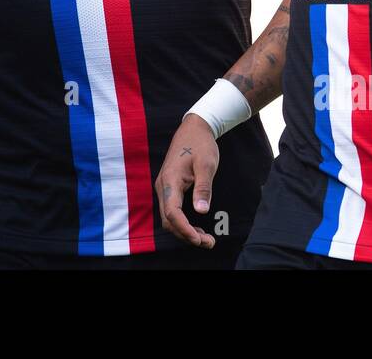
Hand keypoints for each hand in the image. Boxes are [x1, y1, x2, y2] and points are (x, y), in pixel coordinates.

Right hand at [155, 114, 220, 248]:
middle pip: (168, 219)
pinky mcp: (169, 187)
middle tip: (209, 243)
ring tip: (206, 239)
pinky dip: (183, 222)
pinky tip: (198, 226)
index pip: (172, 213)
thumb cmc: (201, 144)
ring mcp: (164, 186)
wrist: (194, 128)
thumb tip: (202, 211)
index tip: (200, 239)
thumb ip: (203, 188)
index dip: (185, 229)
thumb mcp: (207, 164)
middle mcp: (163, 185)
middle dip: (186, 234)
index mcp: (170, 180)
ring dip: (185, 230)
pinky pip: (172, 210)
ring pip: (169, 217)